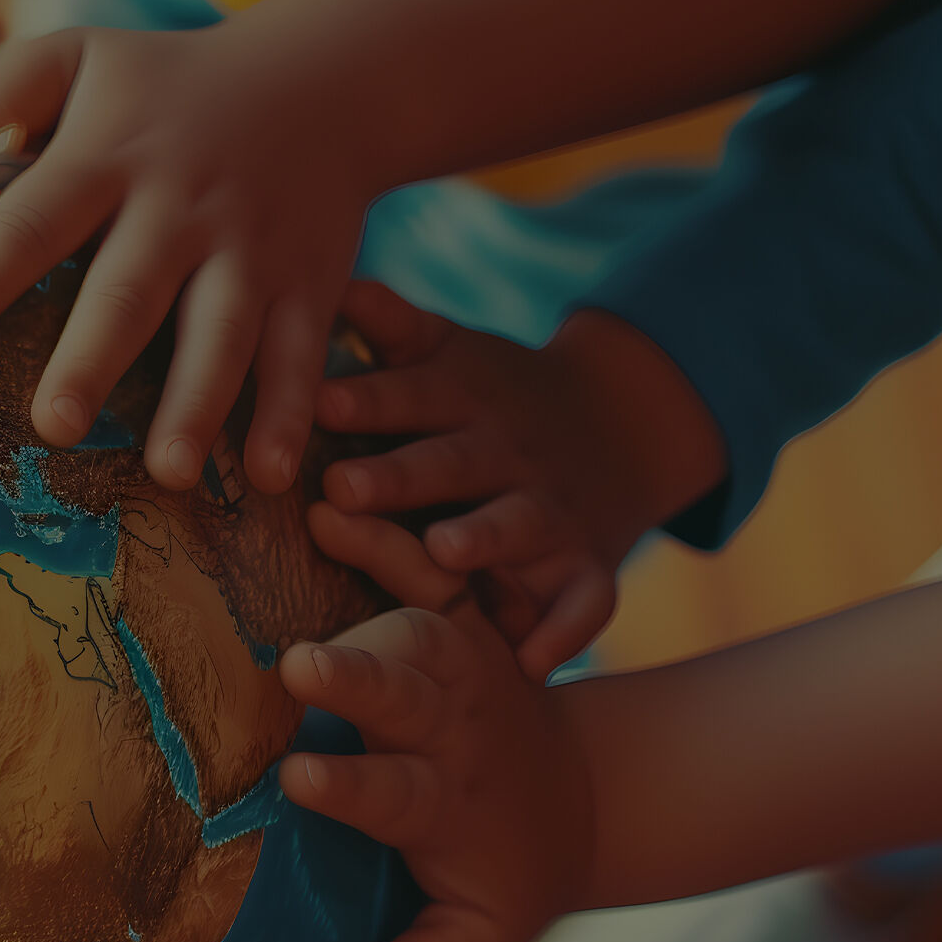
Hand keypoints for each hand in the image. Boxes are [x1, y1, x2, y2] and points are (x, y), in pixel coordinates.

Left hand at [0, 23, 382, 490]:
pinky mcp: (309, 284)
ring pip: (220, 333)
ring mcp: (250, 250)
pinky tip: (269, 476)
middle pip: (129, 290)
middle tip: (54, 425)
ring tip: (166, 471)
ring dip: (195, 404)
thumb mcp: (84, 52)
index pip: (37, 216)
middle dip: (92, 359)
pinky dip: (290, 415)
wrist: (328, 79)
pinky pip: (299, 355)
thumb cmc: (170, 82)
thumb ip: (6, 89)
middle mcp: (180, 208)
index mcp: (109, 156)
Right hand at [279, 507, 590, 941]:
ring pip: (411, 621)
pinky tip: (332, 501)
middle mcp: (451, 727)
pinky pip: (425, 572)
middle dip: (356, 683)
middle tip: (301, 667)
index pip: (395, 796)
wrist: (583, 794)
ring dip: (370, 579)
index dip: (351, 788)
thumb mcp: (487, 928)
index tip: (299, 778)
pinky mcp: (459, 621)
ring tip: (318, 530)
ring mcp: (458, 667)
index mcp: (448, 802)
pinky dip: (385, 536)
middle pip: (403, 700)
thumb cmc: (504, 871)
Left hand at [315, 289, 729, 675]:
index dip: (368, 399)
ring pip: (516, 523)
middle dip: (400, 475)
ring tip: (442, 553)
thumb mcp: (450, 349)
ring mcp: (549, 508)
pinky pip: (584, 600)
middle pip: (449, 462)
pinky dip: (565, 631)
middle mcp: (505, 454)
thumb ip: (391, 322)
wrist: (621, 426)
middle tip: (343, 486)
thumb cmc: (492, 393)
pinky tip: (532, 664)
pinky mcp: (586, 562)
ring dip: (482, 538)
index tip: (320, 401)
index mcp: (463, 401)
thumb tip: (331, 277)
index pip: (410, 394)